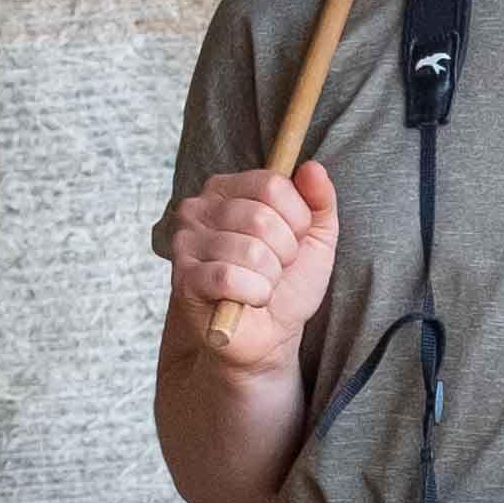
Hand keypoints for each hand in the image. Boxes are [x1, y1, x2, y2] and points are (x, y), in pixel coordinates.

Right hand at [169, 160, 335, 370]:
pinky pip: (231, 278)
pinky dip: (254, 294)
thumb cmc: (286, 282)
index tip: (292, 239)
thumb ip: (319, 200)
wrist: (269, 334)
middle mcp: (199, 208)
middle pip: (262, 217)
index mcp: (228, 188)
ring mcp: (186, 242)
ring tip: (261, 284)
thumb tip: (312, 168)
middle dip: (285, 252)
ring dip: (270, 277)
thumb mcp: (316, 237)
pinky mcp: (184, 278)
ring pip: (251, 251)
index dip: (297, 219)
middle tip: (275, 268)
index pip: (273, 184)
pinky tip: (249, 299)